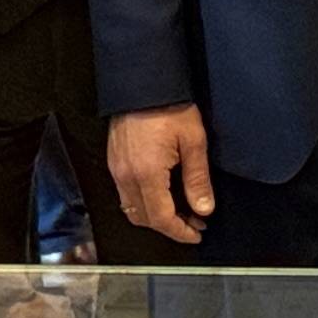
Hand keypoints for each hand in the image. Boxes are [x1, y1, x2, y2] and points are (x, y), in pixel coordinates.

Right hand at [108, 104, 216, 245]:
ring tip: (181, 211)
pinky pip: (125, 194)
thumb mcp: (194, 142)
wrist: (143, 83)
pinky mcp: (114, 162)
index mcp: (147, 174)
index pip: (162, 218)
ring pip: (133, 208)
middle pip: (145, 218)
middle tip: (194, 223)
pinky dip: (144, 202)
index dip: (180, 232)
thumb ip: (197, 179)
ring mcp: (117, 169)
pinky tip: (163, 194)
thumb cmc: (169, 107)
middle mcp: (126, 176)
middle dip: (170, 226)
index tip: (196, 234)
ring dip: (156, 216)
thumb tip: (203, 208)